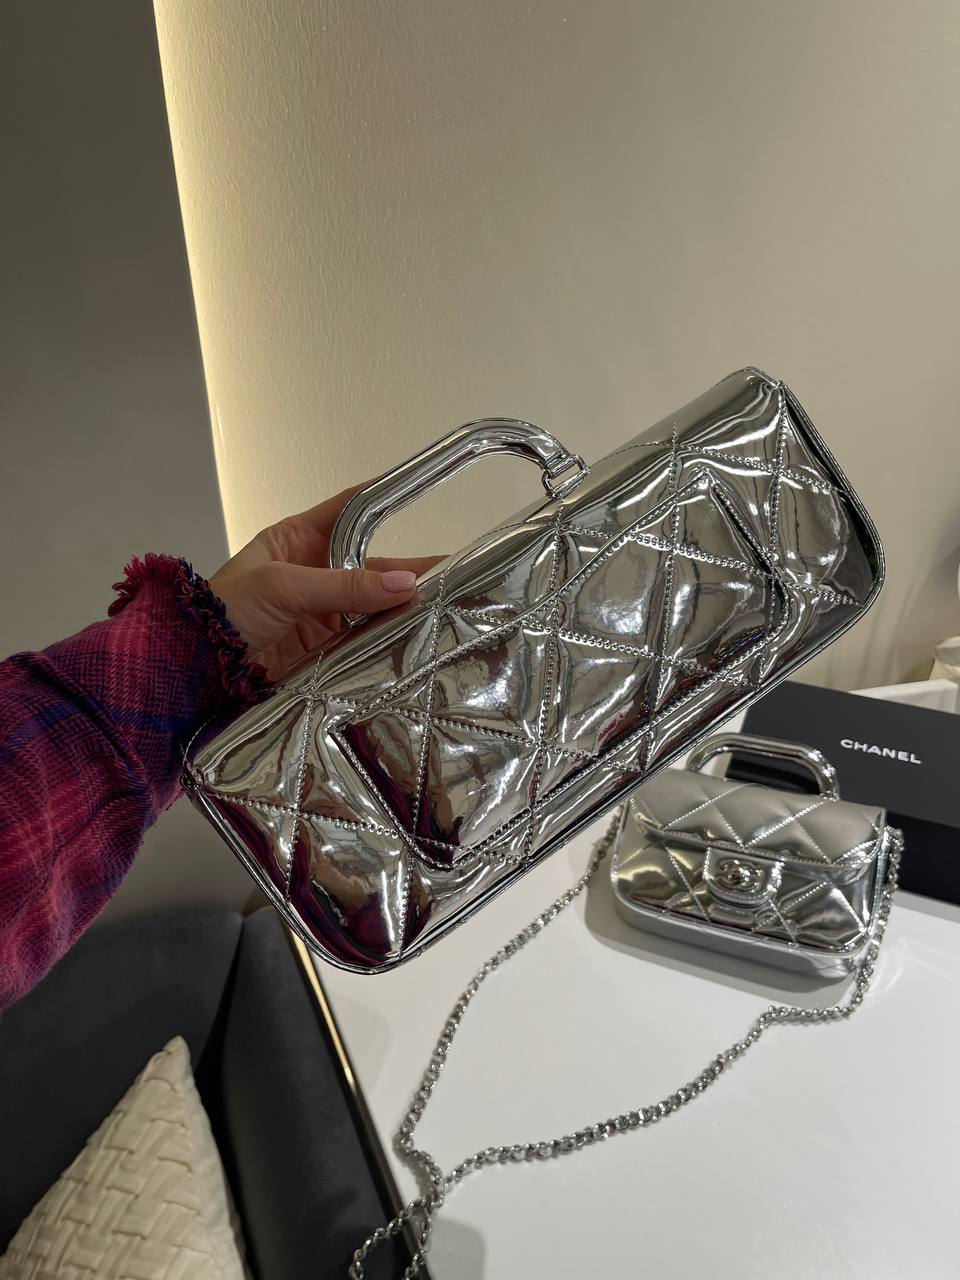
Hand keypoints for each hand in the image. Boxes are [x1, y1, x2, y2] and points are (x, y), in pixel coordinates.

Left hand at [211, 484, 443, 679]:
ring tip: (447, 604)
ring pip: (372, 602)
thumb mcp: (283, 586)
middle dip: (406, 570)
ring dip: (403, 605)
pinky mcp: (324, 645)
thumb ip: (345, 586)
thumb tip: (407, 584)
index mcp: (297, 539)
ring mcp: (320, 609)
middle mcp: (314, 570)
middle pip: (370, 564)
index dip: (384, 500)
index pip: (350, 510)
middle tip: (452, 571)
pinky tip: (417, 634)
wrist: (194, 667)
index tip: (422, 490)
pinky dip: (388, 636)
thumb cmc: (225, 610)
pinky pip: (364, 636)